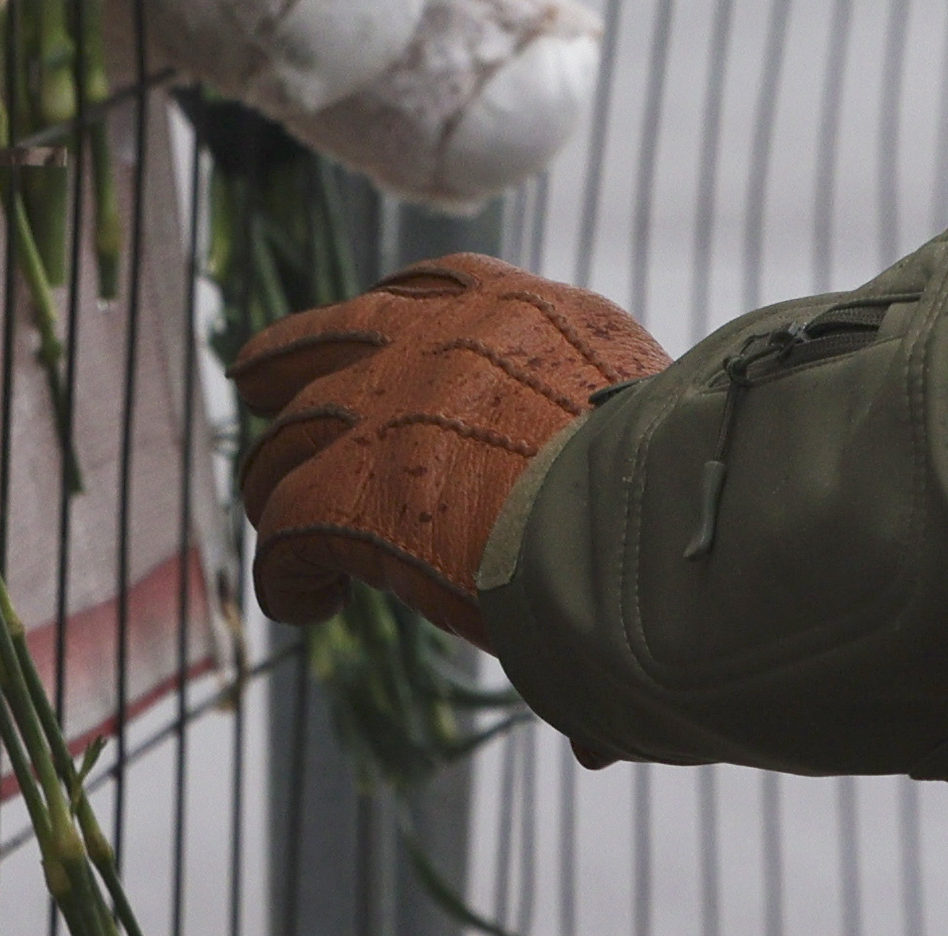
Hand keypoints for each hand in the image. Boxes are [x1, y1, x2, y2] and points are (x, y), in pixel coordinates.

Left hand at [230, 252, 667, 643]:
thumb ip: (615, 507)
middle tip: (262, 390)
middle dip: (288, 362)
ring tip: (274, 515)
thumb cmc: (685, 492)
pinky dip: (286, 571)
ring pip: (285, 437)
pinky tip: (308, 605)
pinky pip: (284, 525)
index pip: (434, 284)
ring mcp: (387, 407)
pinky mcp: (349, 489)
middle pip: (329, 335)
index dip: (391, 320)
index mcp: (526, 315)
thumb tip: (624, 662)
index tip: (375, 347)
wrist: (655, 517)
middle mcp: (444, 338)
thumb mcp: (646, 446)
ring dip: (274, 478)